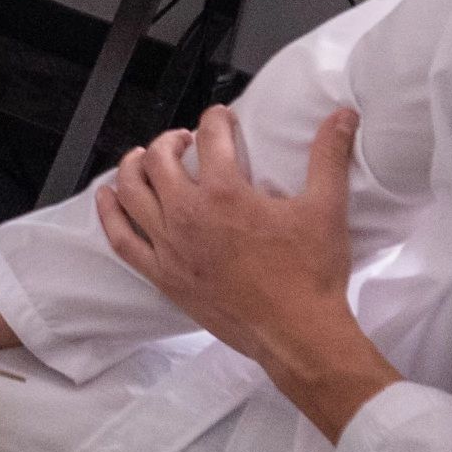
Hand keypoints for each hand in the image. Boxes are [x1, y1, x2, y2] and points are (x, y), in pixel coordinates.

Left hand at [92, 107, 399, 438]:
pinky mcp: (163, 276)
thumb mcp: (326, 209)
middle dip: (171, 140)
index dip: (216, 119)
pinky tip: (108, 198)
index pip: (210, 137)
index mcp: (225, 194)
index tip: (222, 118)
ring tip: (144, 158)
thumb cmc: (311, 276)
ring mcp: (170, 248)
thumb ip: (329, 157)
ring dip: (135, 167)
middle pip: (159, 160)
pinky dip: (111, 214)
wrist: (296, 335)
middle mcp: (189, 216)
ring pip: (132, 193)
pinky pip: (123, 240)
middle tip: (185, 140)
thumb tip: (343, 116)